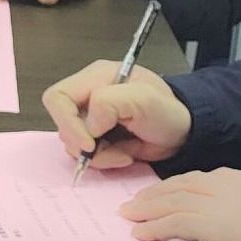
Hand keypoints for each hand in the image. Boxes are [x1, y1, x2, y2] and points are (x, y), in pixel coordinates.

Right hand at [42, 61, 191, 169]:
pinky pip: (86, 156)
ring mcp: (92, 121)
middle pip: (62, 124)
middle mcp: (88, 98)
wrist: (182, 132)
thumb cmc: (168, 110)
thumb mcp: (144, 99)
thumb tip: (88, 126)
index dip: (66, 122)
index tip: (88, 143)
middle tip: (107, 150)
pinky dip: (103, 161)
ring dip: (97, 156)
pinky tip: (123, 156)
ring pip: (72, 144)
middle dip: (83, 144)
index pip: (57, 97)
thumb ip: (109, 103)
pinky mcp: (98, 140)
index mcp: (96, 78)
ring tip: (123, 153)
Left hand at [117, 169, 240, 240]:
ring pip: (171, 202)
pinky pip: (172, 223)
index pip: (199, 179)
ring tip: (130, 215)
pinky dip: (153, 227)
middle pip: (180, 186)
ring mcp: (213, 203)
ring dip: (147, 209)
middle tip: (136, 201)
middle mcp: (223, 185)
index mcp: (240, 179)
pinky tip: (140, 232)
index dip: (177, 186)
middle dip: (155, 194)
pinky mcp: (205, 223)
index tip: (164, 191)